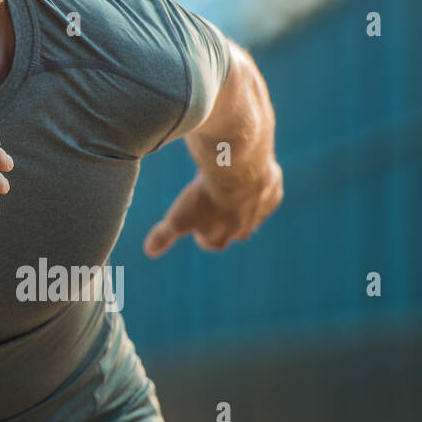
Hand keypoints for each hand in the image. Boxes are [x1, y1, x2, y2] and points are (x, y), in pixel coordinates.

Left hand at [143, 160, 282, 257]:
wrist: (237, 172)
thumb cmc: (204, 196)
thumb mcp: (178, 217)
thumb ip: (165, 235)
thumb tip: (150, 251)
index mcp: (220, 237)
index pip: (212, 242)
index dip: (203, 232)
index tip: (196, 222)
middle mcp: (243, 229)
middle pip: (235, 230)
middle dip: (223, 218)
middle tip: (212, 199)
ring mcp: (260, 211)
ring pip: (252, 211)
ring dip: (240, 200)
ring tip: (226, 181)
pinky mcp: (272, 192)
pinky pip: (266, 192)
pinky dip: (257, 184)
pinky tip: (246, 171)